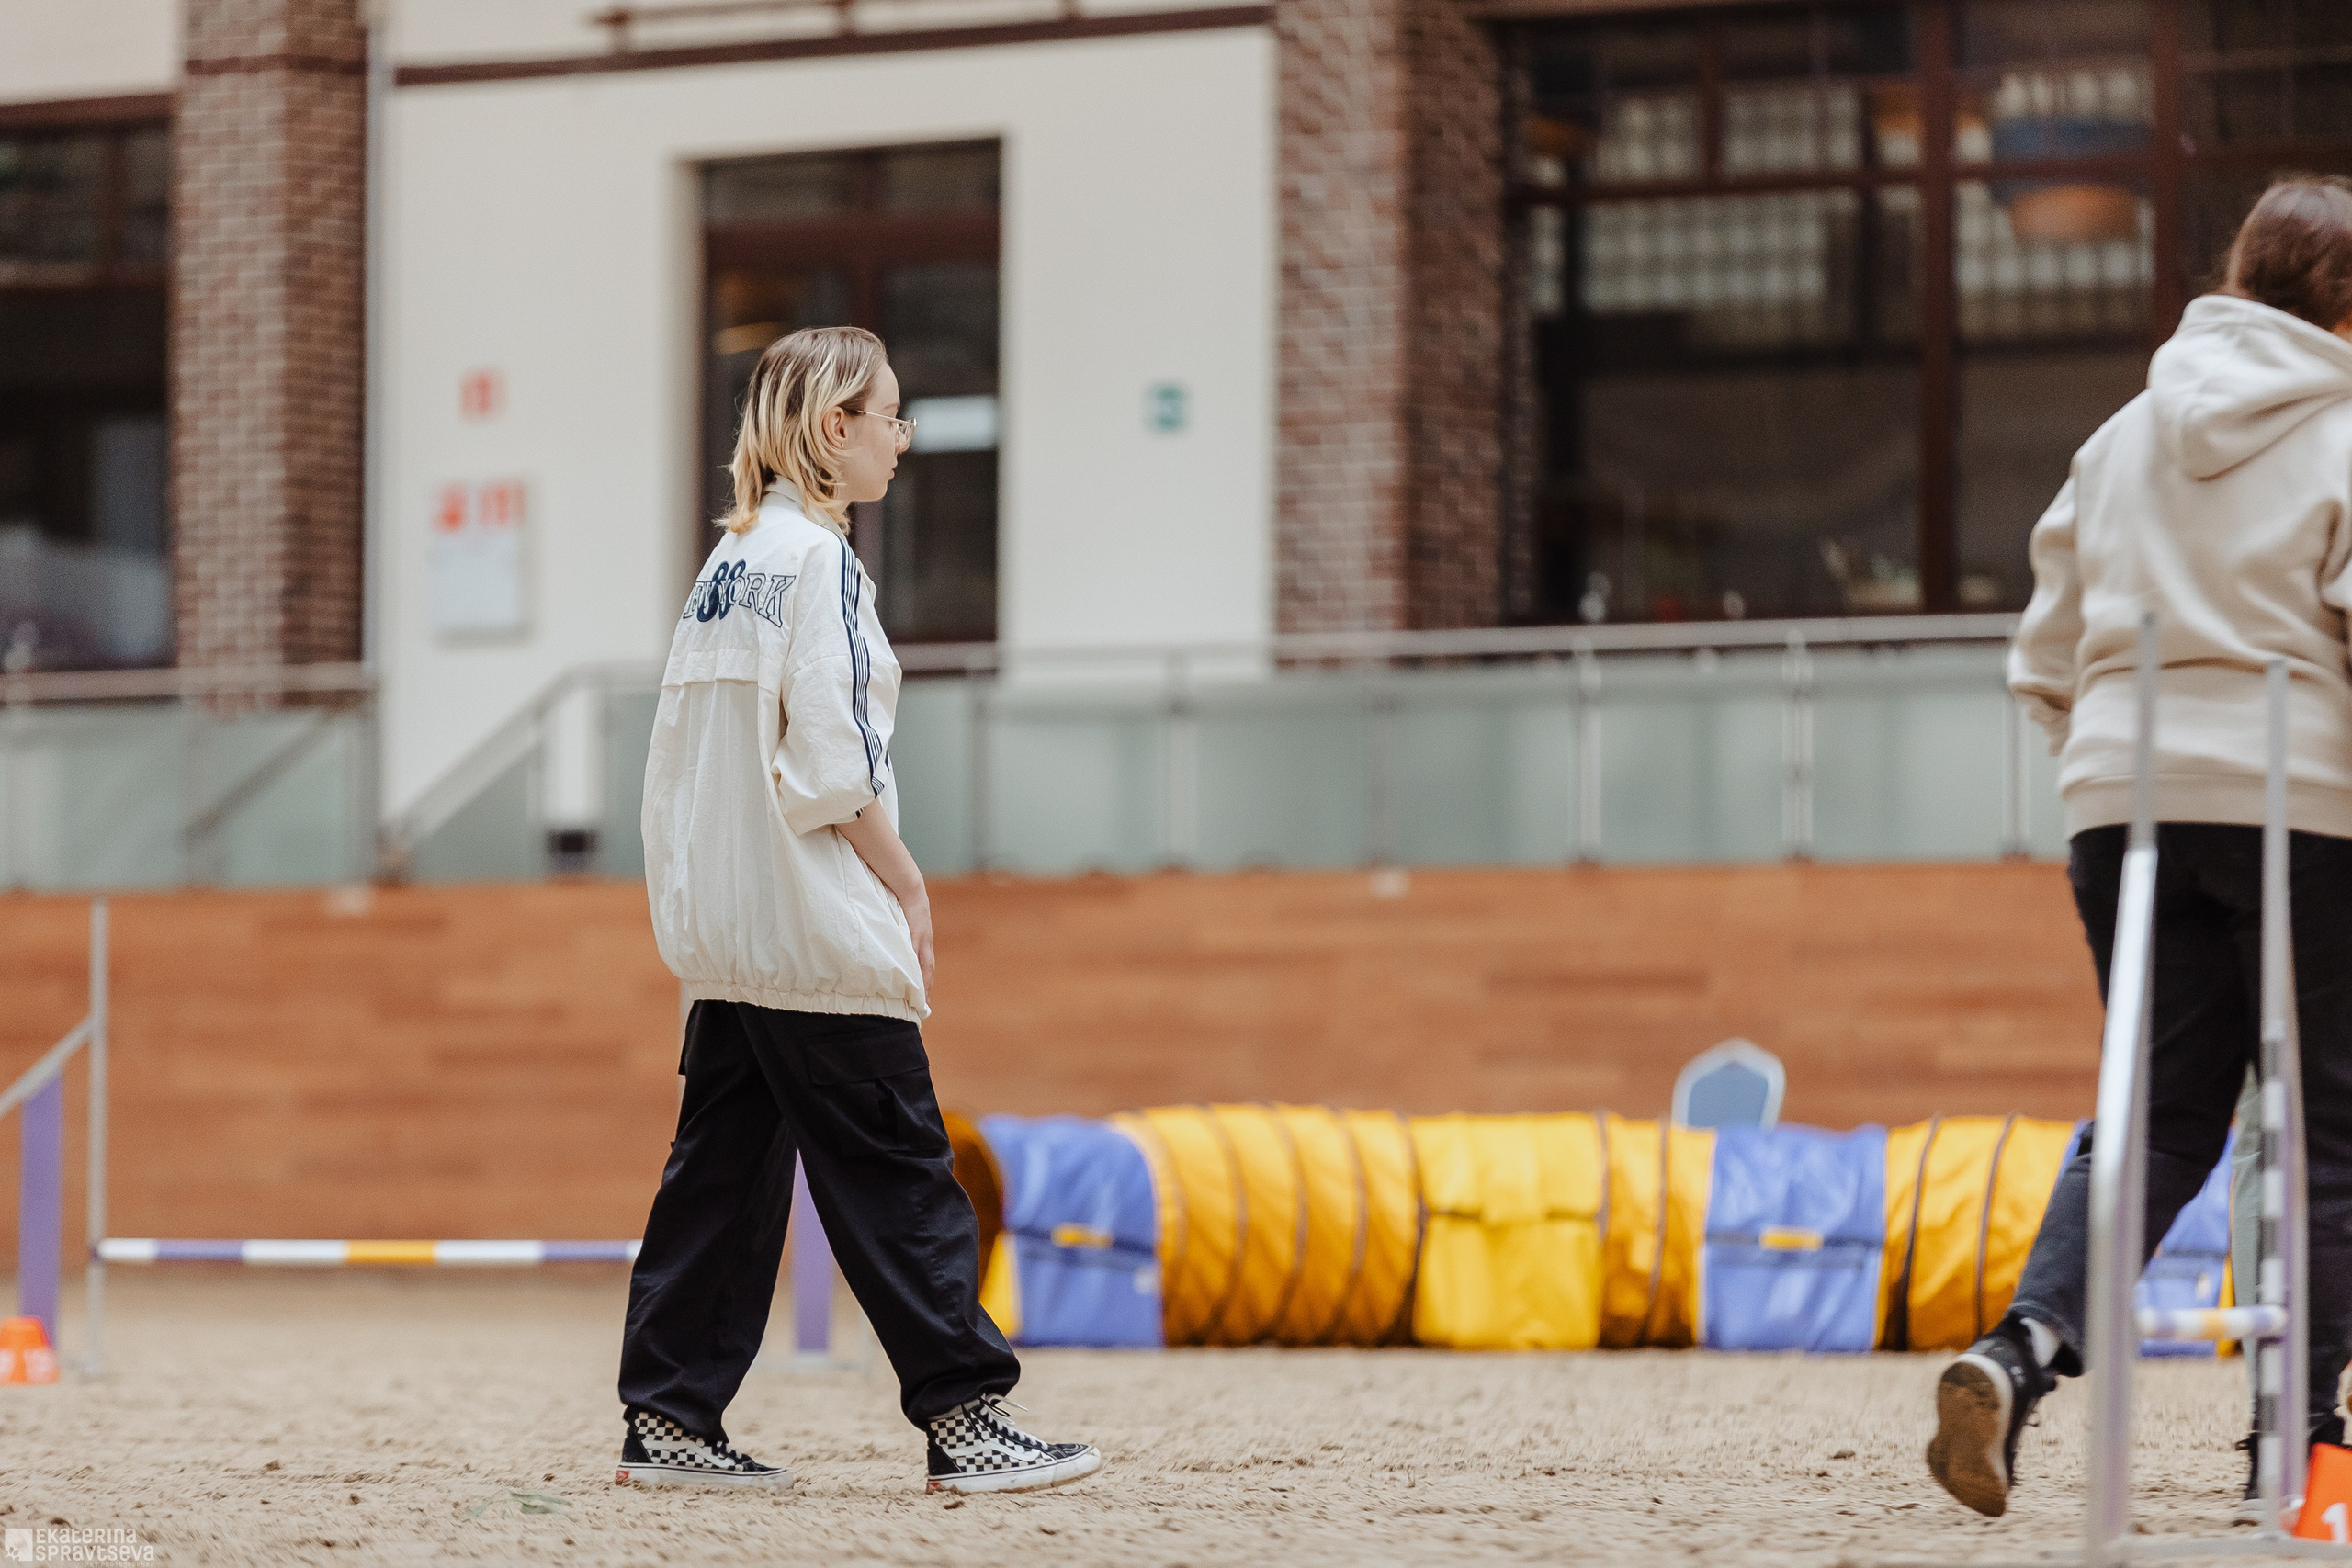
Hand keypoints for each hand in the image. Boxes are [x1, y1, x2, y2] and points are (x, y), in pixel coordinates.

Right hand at [835, 804, 936, 998]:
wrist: (857, 820)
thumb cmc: (844, 845)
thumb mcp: (846, 883)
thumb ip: (842, 900)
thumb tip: (818, 913)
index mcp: (896, 898)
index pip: (907, 937)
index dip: (910, 962)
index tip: (908, 985)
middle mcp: (910, 899)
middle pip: (920, 946)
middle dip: (921, 974)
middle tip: (919, 1002)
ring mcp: (914, 896)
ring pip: (922, 944)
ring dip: (923, 972)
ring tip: (921, 997)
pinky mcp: (913, 892)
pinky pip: (916, 931)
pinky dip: (918, 956)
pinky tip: (920, 976)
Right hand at [901, 886, 936, 995]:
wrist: (906, 882)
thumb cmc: (898, 897)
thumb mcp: (899, 919)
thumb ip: (897, 932)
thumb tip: (888, 943)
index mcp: (922, 936)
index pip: (924, 962)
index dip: (924, 979)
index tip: (922, 995)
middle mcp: (925, 939)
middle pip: (928, 968)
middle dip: (926, 987)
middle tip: (923, 1006)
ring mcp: (922, 937)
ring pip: (925, 965)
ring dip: (924, 983)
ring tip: (921, 1000)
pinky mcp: (917, 933)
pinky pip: (917, 955)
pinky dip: (918, 970)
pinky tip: (916, 983)